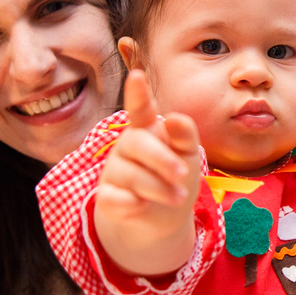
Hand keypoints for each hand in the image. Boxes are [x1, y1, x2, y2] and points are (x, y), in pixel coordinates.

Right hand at [93, 69, 202, 275]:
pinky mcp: (107, 196)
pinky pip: (113, 197)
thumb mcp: (188, 155)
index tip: (136, 75)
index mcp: (147, 130)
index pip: (139, 109)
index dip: (137, 93)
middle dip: (162, 159)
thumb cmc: (176, 177)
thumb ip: (185, 135)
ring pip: (131, 175)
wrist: (165, 218)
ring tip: (178, 197)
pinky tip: (141, 205)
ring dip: (159, 189)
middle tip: (182, 174)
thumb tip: (176, 118)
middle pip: (136, 143)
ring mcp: (114, 171)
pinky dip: (130, 204)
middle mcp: (127, 146)